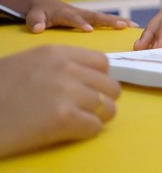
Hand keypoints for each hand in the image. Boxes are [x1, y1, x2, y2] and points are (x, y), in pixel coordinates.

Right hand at [0, 45, 120, 157]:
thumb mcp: (26, 64)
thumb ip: (57, 66)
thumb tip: (84, 78)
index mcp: (57, 53)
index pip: (102, 63)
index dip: (98, 79)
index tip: (90, 90)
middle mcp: (67, 69)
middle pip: (110, 86)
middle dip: (102, 100)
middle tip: (86, 110)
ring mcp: (68, 93)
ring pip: (108, 107)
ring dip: (97, 117)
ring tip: (79, 122)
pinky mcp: (64, 119)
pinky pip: (95, 126)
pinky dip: (87, 132)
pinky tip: (70, 132)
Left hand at [25, 0, 136, 32]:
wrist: (45, 4)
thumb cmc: (39, 12)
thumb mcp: (33, 16)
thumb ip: (35, 21)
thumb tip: (38, 28)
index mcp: (65, 13)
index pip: (74, 18)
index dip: (81, 23)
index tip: (89, 30)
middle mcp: (79, 11)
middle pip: (95, 16)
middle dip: (109, 21)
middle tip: (122, 25)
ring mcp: (86, 14)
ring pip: (103, 17)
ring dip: (118, 21)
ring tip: (133, 25)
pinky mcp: (91, 17)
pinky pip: (105, 20)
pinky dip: (119, 22)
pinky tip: (131, 26)